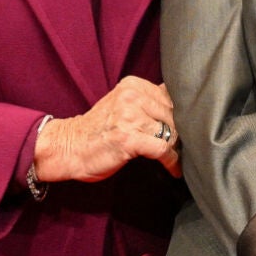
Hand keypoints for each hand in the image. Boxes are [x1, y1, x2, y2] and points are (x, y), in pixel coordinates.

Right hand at [33, 76, 181, 182]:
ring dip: (177, 148)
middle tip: (185, 146)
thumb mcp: (122, 105)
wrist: (67, 148)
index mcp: (133, 85)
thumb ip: (148, 101)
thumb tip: (183, 106)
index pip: (171, 96)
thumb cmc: (98, 130)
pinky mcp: (129, 139)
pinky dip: (171, 161)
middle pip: (174, 114)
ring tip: (177, 157)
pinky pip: (163, 149)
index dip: (181, 115)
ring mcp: (130, 117)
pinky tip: (174, 169)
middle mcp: (132, 97)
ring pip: (171, 131)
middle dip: (180, 132)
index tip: (187, 128)